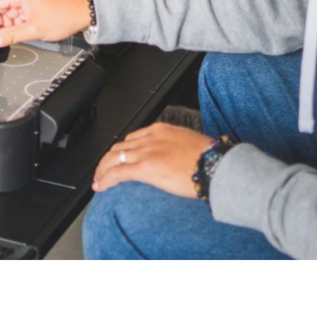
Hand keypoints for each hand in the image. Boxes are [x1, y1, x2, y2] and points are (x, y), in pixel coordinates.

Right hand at [0, 0, 90, 47]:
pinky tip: (25, 28)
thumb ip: (11, 36)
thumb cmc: (66, 14)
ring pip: (10, 9)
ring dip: (9, 23)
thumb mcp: (34, 29)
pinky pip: (19, 9)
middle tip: (0, 37)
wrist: (85, 11)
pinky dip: (18, 20)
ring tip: (19, 33)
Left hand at [92, 123, 212, 198]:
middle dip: (108, 160)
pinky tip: (100, 186)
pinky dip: (105, 179)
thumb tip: (177, 160)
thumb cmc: (212, 158)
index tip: (119, 158)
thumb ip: (177, 148)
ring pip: (113, 159)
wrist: (217, 165)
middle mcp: (149, 137)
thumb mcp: (191, 144)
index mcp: (161, 129)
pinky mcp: (145, 167)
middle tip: (103, 170)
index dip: (122, 150)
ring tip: (98, 180)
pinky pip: (117, 173)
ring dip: (102, 170)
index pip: (133, 138)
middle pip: (119, 147)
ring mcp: (146, 151)